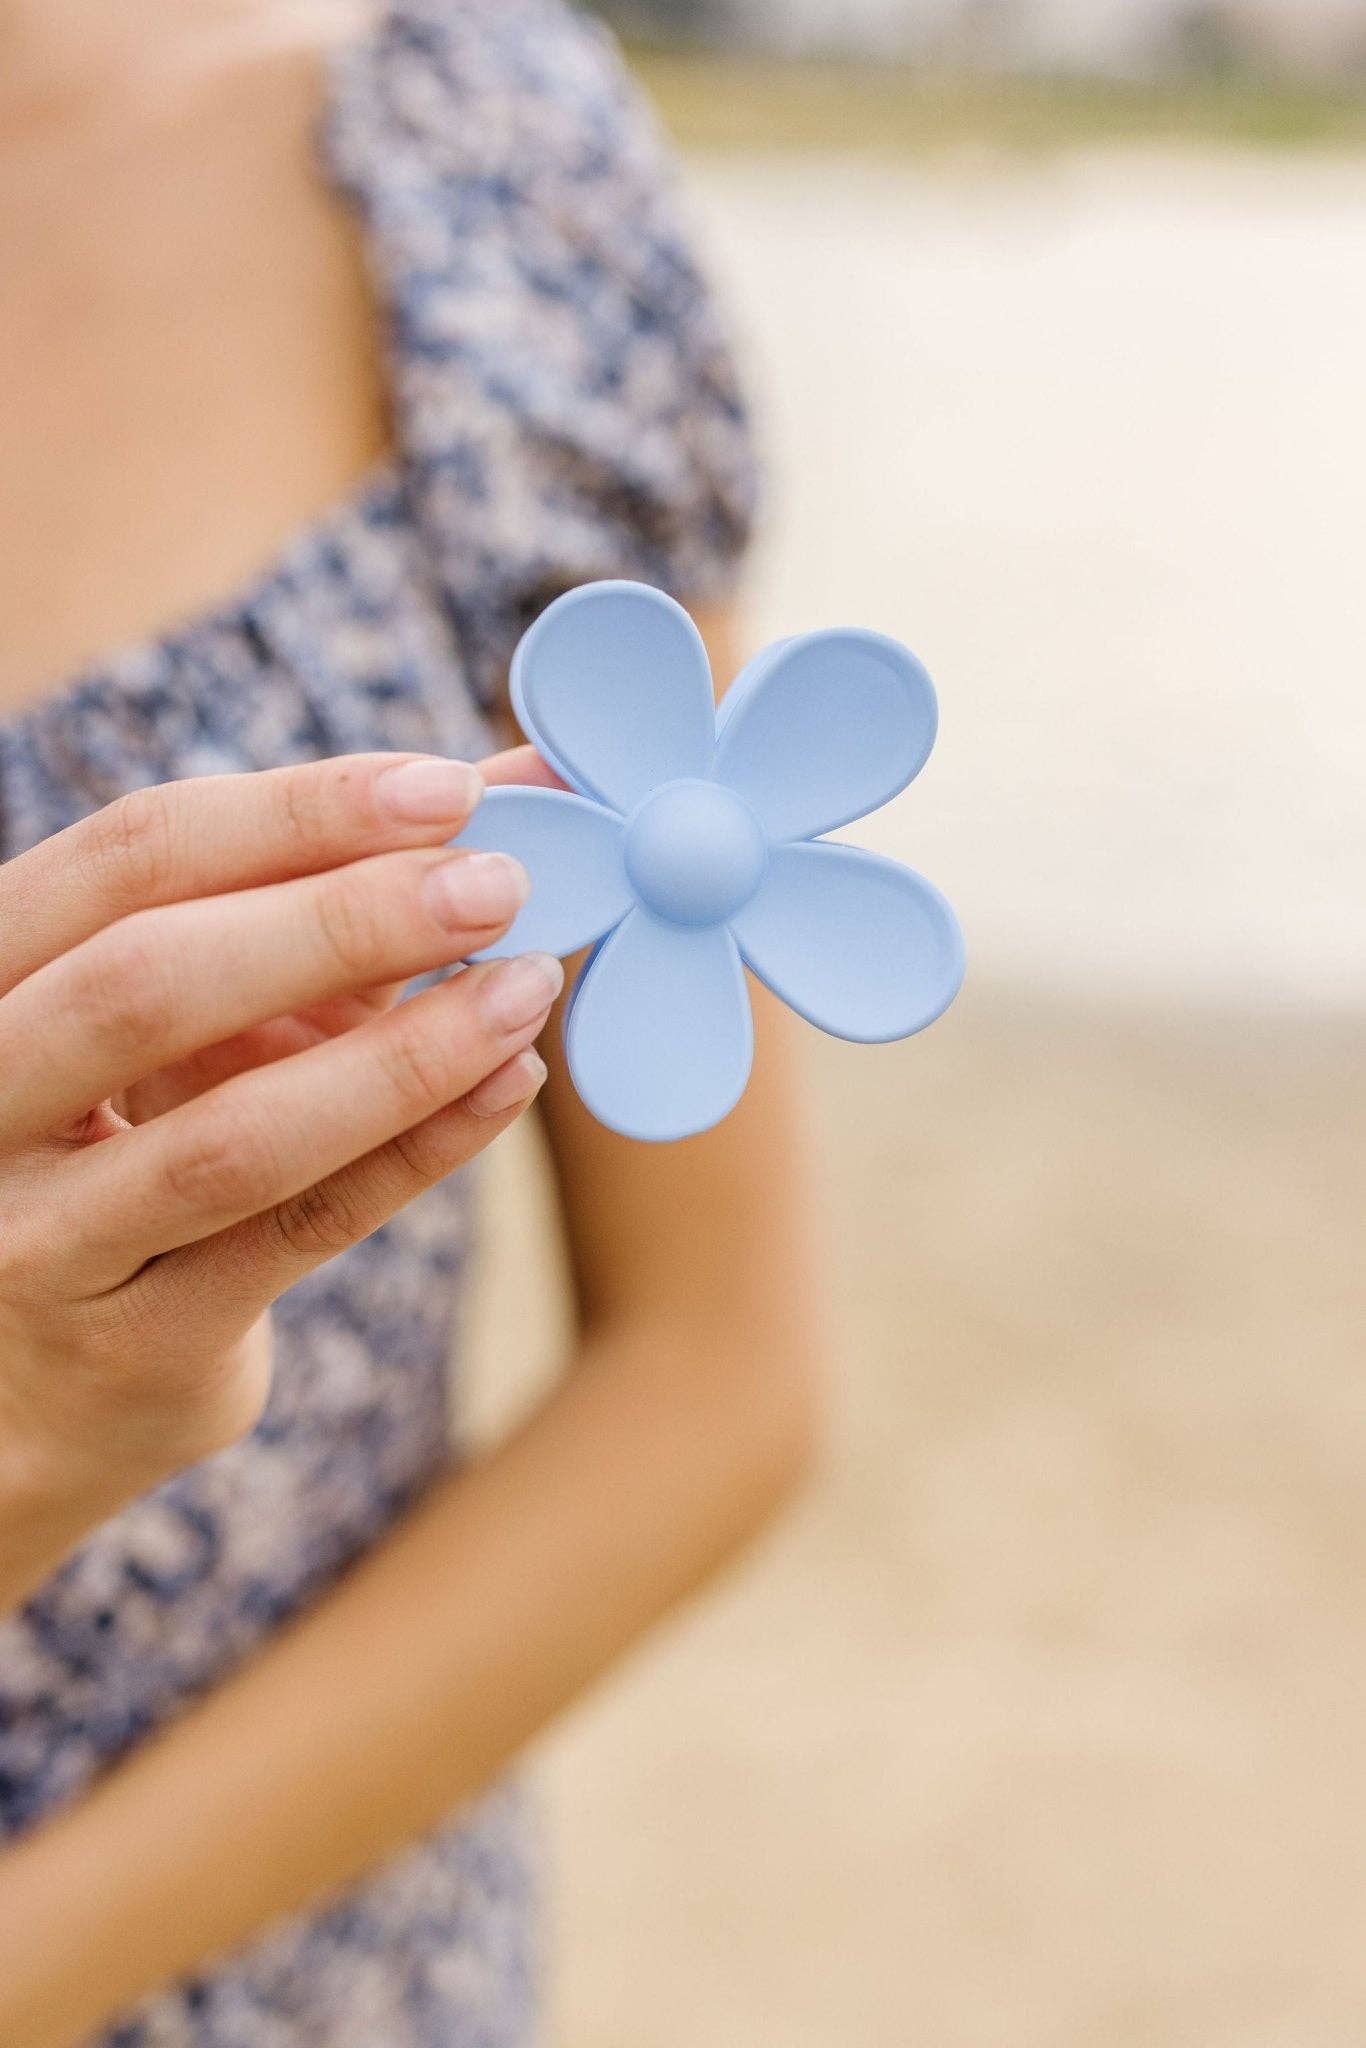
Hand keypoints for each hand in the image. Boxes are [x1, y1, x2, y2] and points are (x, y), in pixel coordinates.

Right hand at [0, 747, 561, 1591]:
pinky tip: (507, 1086)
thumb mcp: (207, 1004)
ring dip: (402, 1055)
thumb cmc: (148, 1137)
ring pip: (228, 1138)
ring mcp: (39, 1236)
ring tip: (525, 990)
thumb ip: (332, 894)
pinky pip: (294, 1235)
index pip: (131, 857)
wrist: (52, 1376)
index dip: (296, 813)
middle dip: (342, 921)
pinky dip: (416, 1153)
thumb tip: (524, 787)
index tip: (448, 789)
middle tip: (499, 887)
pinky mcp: (131, 1344)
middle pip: (148, 982)